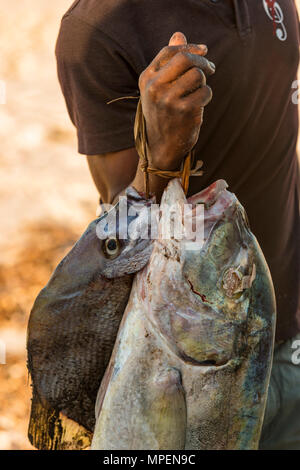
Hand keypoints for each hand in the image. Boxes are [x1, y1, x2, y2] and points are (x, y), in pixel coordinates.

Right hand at [138, 32, 214, 170]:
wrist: (160, 147)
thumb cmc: (162, 114)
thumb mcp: (158, 88)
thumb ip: (168, 62)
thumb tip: (178, 35)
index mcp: (146, 78)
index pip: (170, 51)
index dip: (190, 47)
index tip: (204, 51)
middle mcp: (154, 87)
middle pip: (185, 58)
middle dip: (202, 61)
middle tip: (211, 68)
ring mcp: (169, 99)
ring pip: (198, 75)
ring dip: (204, 82)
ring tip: (199, 93)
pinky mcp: (184, 111)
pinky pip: (205, 92)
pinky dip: (206, 97)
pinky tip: (199, 106)